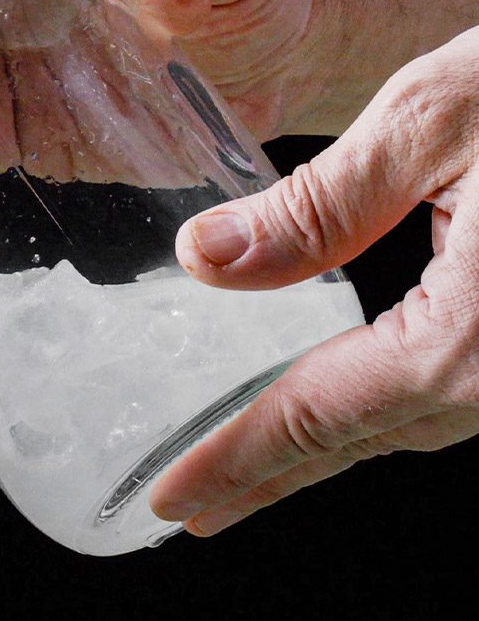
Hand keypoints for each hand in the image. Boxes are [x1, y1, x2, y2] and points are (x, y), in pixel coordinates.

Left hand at [150, 28, 478, 534]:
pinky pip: (470, 389)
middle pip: (373, 435)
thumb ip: (318, 205)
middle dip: (278, 469)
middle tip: (198, 503)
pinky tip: (366, 392)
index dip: (238, 461)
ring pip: (428, 418)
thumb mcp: (438, 116)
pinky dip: (404, 400)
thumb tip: (207, 261)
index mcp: (476, 337)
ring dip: (341, 438)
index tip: (172, 500)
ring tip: (260, 460)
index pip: (323, 416)